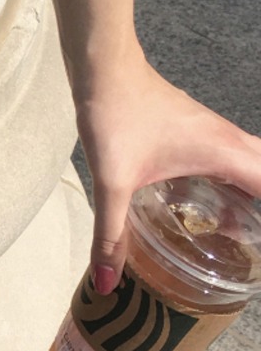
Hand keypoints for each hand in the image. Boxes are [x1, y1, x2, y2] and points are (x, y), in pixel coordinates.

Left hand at [74, 51, 260, 293]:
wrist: (104, 68)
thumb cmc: (116, 116)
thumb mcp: (113, 184)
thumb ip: (111, 237)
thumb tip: (106, 282)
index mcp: (224, 153)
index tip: (255, 244)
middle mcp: (228, 140)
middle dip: (259, 208)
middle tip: (247, 239)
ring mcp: (215, 131)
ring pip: (252, 161)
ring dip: (250, 192)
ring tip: (234, 230)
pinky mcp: (197, 128)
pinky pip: (232, 155)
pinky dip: (233, 178)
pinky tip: (206, 199)